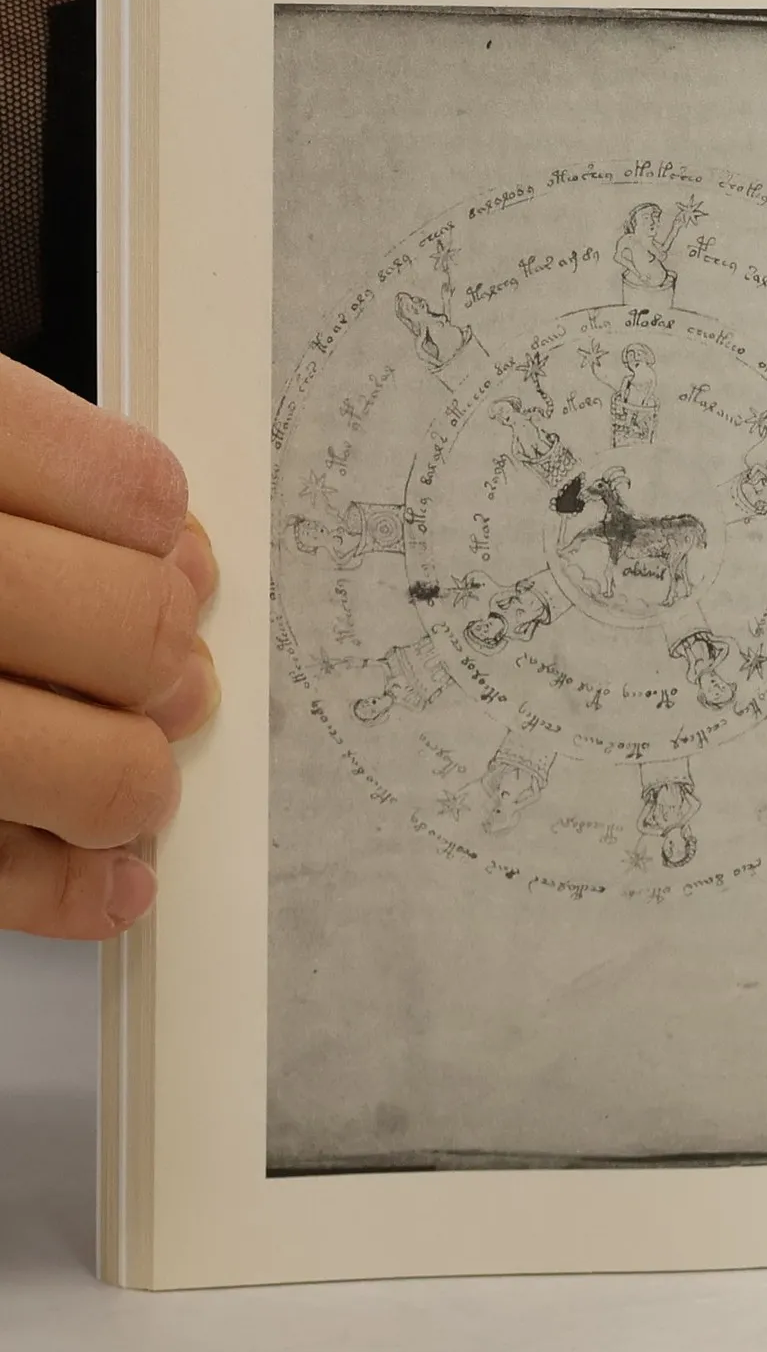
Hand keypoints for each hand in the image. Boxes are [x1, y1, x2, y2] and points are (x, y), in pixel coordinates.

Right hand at [0, 357, 217, 937]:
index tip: (164, 549)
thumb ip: (24, 459)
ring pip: (112, 771)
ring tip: (121, 765)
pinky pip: (14, 880)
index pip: (137, 495)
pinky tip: (113, 878)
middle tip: (155, 663)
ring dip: (137, 778)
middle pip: (142, 626)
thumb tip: (159, 529)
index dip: (166, 532)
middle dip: (166, 654)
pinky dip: (80, 891)